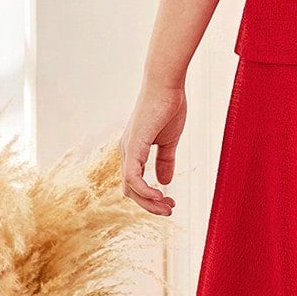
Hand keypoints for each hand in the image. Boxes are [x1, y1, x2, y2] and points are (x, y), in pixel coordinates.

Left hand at [121, 80, 186, 215]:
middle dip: (150, 205)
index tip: (170, 202)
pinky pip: (133, 178)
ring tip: (168, 207)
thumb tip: (165, 182)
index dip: (151, 198)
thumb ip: (166, 161)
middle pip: (130, 191)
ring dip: (149, 202)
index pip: (135, 184)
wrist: (166, 86)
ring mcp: (127, 150)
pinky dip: (145, 191)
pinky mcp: (133, 147)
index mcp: (133, 151)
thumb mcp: (168, 141)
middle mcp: (126, 153)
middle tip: (170, 209)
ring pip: (130, 189)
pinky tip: (160, 194)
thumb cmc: (168, 107)